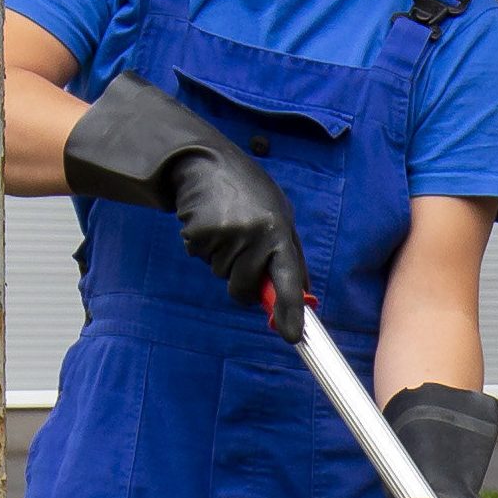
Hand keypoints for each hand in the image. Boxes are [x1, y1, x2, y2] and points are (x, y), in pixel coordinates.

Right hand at [58, 76, 306, 339]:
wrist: (206, 161)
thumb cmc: (247, 191)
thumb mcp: (278, 215)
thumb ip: (287, 254)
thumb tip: (298, 298)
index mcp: (280, 230)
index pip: (289, 281)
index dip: (290, 312)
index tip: (292, 336)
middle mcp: (256, 235)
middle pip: (245, 289)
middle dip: (241, 280)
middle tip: (240, 249)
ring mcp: (226, 236)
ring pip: (222, 275)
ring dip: (222, 258)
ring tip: (226, 224)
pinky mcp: (199, 236)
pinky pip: (201, 258)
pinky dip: (203, 246)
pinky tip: (209, 222)